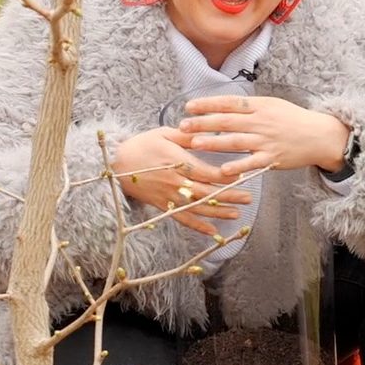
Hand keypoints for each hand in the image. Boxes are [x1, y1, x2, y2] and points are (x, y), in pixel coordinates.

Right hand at [112, 127, 252, 235]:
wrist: (115, 165)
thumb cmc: (141, 145)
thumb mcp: (164, 133)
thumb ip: (187, 136)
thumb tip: (208, 134)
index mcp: (177, 162)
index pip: (207, 172)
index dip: (225, 176)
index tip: (241, 175)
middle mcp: (175, 182)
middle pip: (207, 192)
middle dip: (229, 196)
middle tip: (249, 198)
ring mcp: (169, 196)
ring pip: (198, 208)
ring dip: (218, 212)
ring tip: (236, 213)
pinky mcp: (163, 206)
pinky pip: (182, 219)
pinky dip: (197, 226)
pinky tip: (212, 231)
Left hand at [176, 96, 349, 177]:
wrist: (320, 136)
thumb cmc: (294, 120)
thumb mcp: (272, 105)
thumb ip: (249, 107)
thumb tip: (223, 106)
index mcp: (260, 106)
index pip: (229, 102)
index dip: (208, 104)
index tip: (189, 106)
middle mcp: (261, 121)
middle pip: (227, 121)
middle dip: (203, 123)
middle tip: (182, 125)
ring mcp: (266, 141)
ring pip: (235, 141)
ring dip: (213, 142)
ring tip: (194, 143)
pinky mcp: (272, 158)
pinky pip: (251, 163)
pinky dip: (237, 167)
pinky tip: (223, 170)